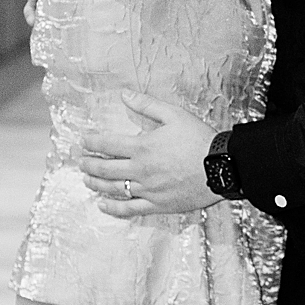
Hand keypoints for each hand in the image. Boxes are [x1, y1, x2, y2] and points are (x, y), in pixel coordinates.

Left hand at [79, 92, 222, 216]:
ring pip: (113, 189)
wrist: (223, 167)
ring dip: (95, 184)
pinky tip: (103, 205)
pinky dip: (113, 208)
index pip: (106, 144)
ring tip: (87, 180)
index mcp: (142, 147)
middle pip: (104, 169)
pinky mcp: (157, 204)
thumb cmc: (200, 140)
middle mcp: (140, 170)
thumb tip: (125, 95)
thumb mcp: (175, 115)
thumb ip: (147, 105)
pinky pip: (129, 209)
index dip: (91, 142)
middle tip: (81, 161)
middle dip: (88, 164)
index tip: (84, 141)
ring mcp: (147, 189)